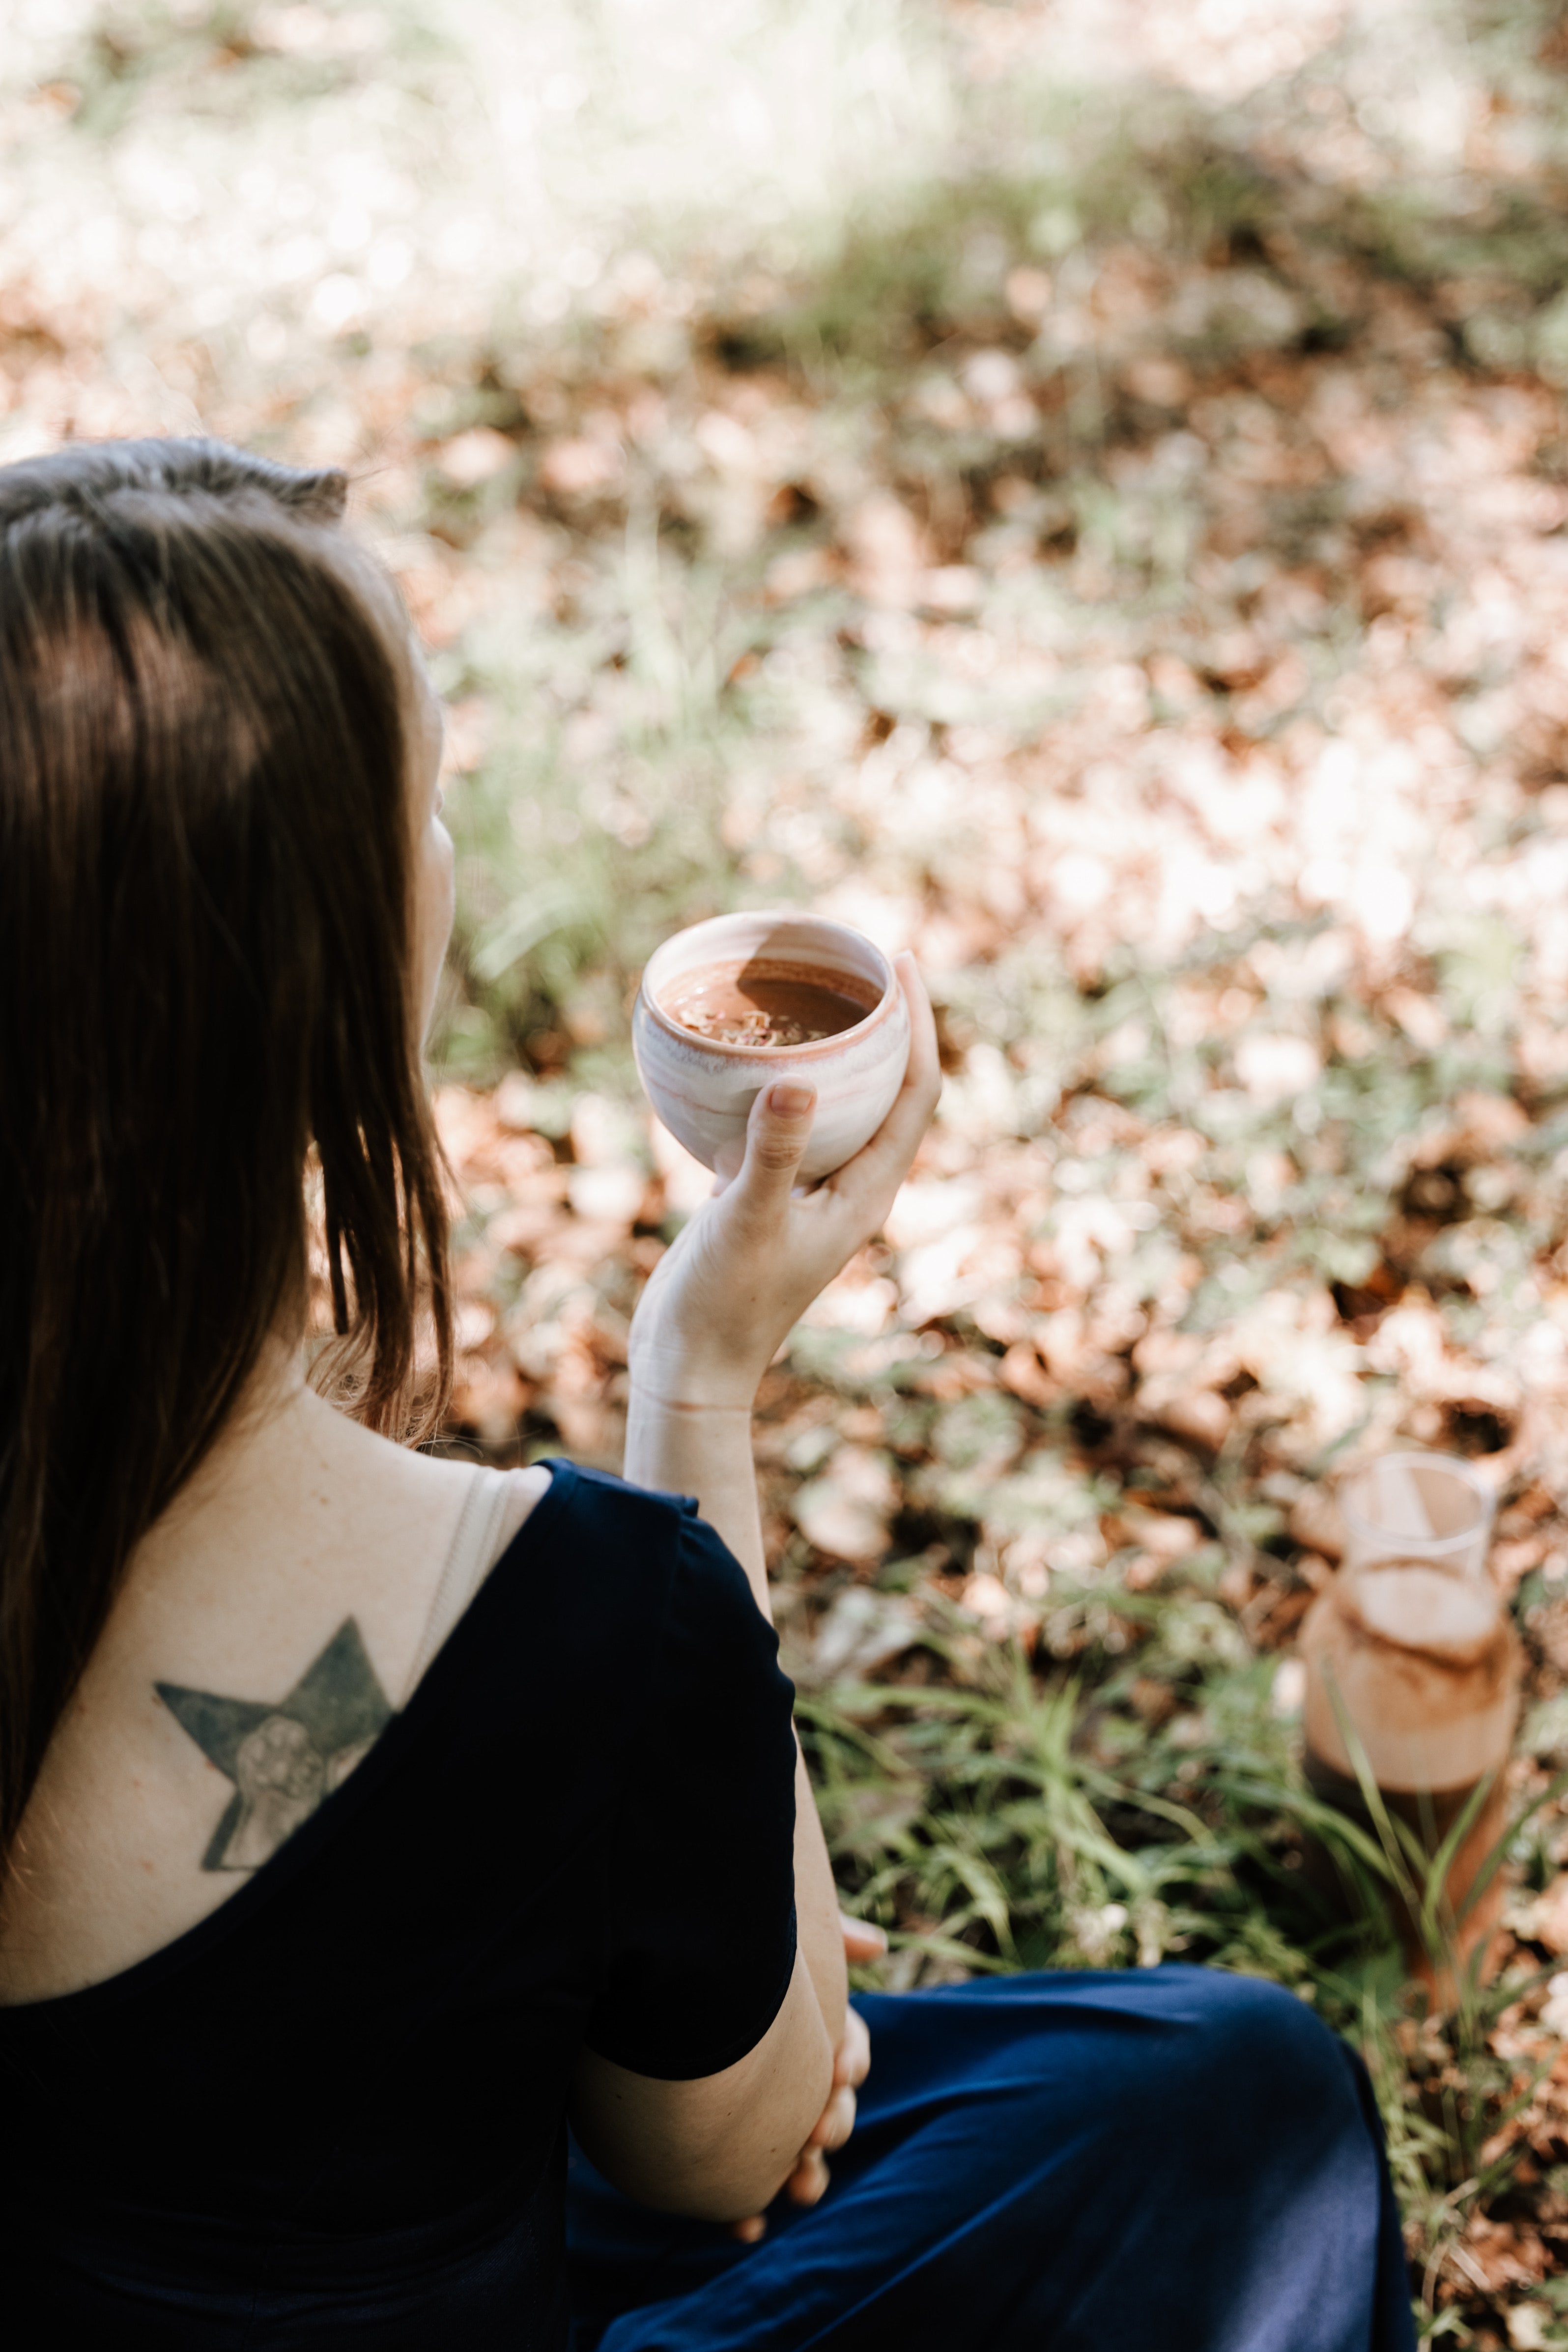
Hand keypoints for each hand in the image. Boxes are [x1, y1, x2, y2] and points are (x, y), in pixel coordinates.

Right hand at [630, 956, 939, 1408]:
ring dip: (833, 1053)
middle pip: (887, 1090)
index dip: (920, 1027)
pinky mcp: (763, 1196)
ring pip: (836, 1105)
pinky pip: (785, 1124)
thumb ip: (772, 1154)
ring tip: (814, 993)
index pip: (915, 1094)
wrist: (689, 1366)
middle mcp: (848, 1187)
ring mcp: (807, 1192)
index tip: (903, 965)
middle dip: (885, 1027)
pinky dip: (777, 1084)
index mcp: (866, 1192)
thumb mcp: (746, 1223)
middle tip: (863, 962)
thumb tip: (797, 1082)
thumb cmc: (724, 1305)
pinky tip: (745, 1054)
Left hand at [730, 1915, 883, 2243]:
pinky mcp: (719, 2152)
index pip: (844, 2047)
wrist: (638, 1996)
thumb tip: (875, 1947)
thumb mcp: (771, 1941)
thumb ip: (819, 1938)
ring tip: (800, 2187)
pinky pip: (740, 2191)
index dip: (849, 2059)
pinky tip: (743, 2230)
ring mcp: (758, 2118)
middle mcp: (786, 2076)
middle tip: (819, 2132)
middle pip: (831, 2106)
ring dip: (807, 2176)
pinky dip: (745, 2214)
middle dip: (834, 2124)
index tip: (840, 2070)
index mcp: (800, 2028)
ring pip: (797, 2155)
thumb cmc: (715, 1962)